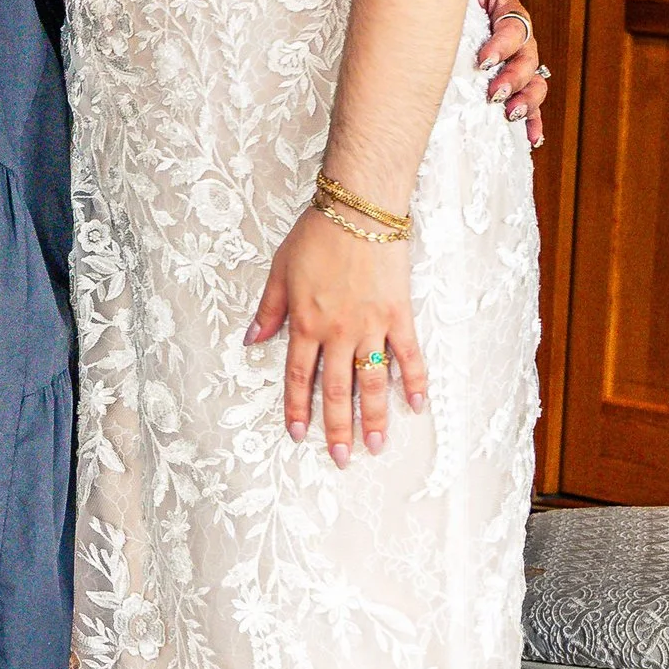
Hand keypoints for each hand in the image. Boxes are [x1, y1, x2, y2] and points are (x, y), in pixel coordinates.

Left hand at [248, 207, 426, 464]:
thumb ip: (269, 310)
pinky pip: (408, 355)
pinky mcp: (399, 315)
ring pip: (371, 382)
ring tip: (374, 446)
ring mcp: (371, 326)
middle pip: (336, 390)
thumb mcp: (279, 271)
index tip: (297, 435)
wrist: (359, 209)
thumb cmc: (317, 234)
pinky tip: (416, 406)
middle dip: (336, 427)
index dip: (297, 409)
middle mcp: (338, 332)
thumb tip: (253, 340)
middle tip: (340, 458)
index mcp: (305, 323)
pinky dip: (413, 381)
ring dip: (372, 417)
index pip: (299, 377)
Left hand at [472, 0, 546, 146]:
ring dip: (529, 101)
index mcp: (507, 12)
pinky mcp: (512, 89)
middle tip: (494, 93)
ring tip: (511, 115)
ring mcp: (517, 66)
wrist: (439, 20)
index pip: (515, 27)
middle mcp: (518, 40)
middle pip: (529, 59)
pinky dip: (534, 123)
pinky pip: (531, 108)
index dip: (502, 45)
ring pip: (536, 84)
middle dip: (515, 78)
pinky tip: (532, 140)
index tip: (483, 61)